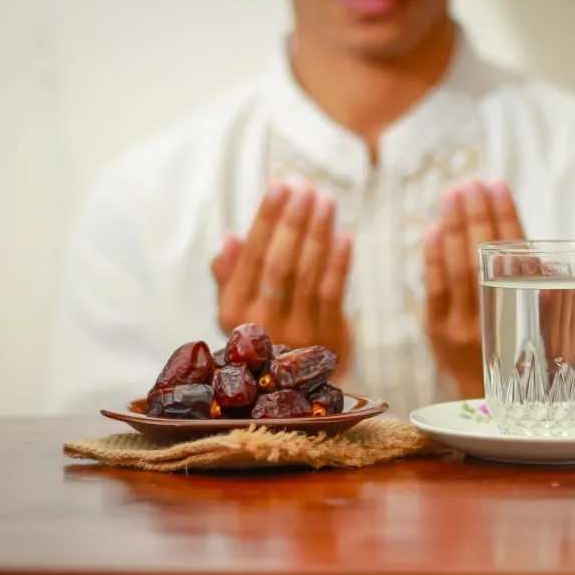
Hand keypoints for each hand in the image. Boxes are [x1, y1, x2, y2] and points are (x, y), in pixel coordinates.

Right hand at [211, 182, 352, 374]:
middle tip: (305, 187)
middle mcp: (260, 324)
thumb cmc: (268, 333)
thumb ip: (231, 276)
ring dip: (318, 233)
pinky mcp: (327, 338)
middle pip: (278, 263)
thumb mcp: (240, 311)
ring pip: (307, 274)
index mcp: (232, 312)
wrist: (302, 387)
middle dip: (292, 221)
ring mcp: (295, 333)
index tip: (278, 187)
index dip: (266, 220)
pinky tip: (344, 236)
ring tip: (326, 201)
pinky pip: (333, 293)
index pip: (250, 257)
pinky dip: (339, 263)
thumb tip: (230, 238)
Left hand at [424, 180, 524, 397]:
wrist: (489, 396)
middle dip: (475, 215)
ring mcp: (464, 326)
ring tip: (452, 194)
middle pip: (483, 256)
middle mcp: (496, 318)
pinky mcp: (437, 331)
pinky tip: (433, 229)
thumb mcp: (544, 323)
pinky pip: (434, 289)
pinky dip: (433, 257)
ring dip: (453, 227)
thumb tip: (535, 249)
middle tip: (469, 183)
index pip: (516, 253)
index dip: (505, 216)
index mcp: (527, 310)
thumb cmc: (521, 350)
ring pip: (457, 269)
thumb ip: (540, 288)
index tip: (497, 185)